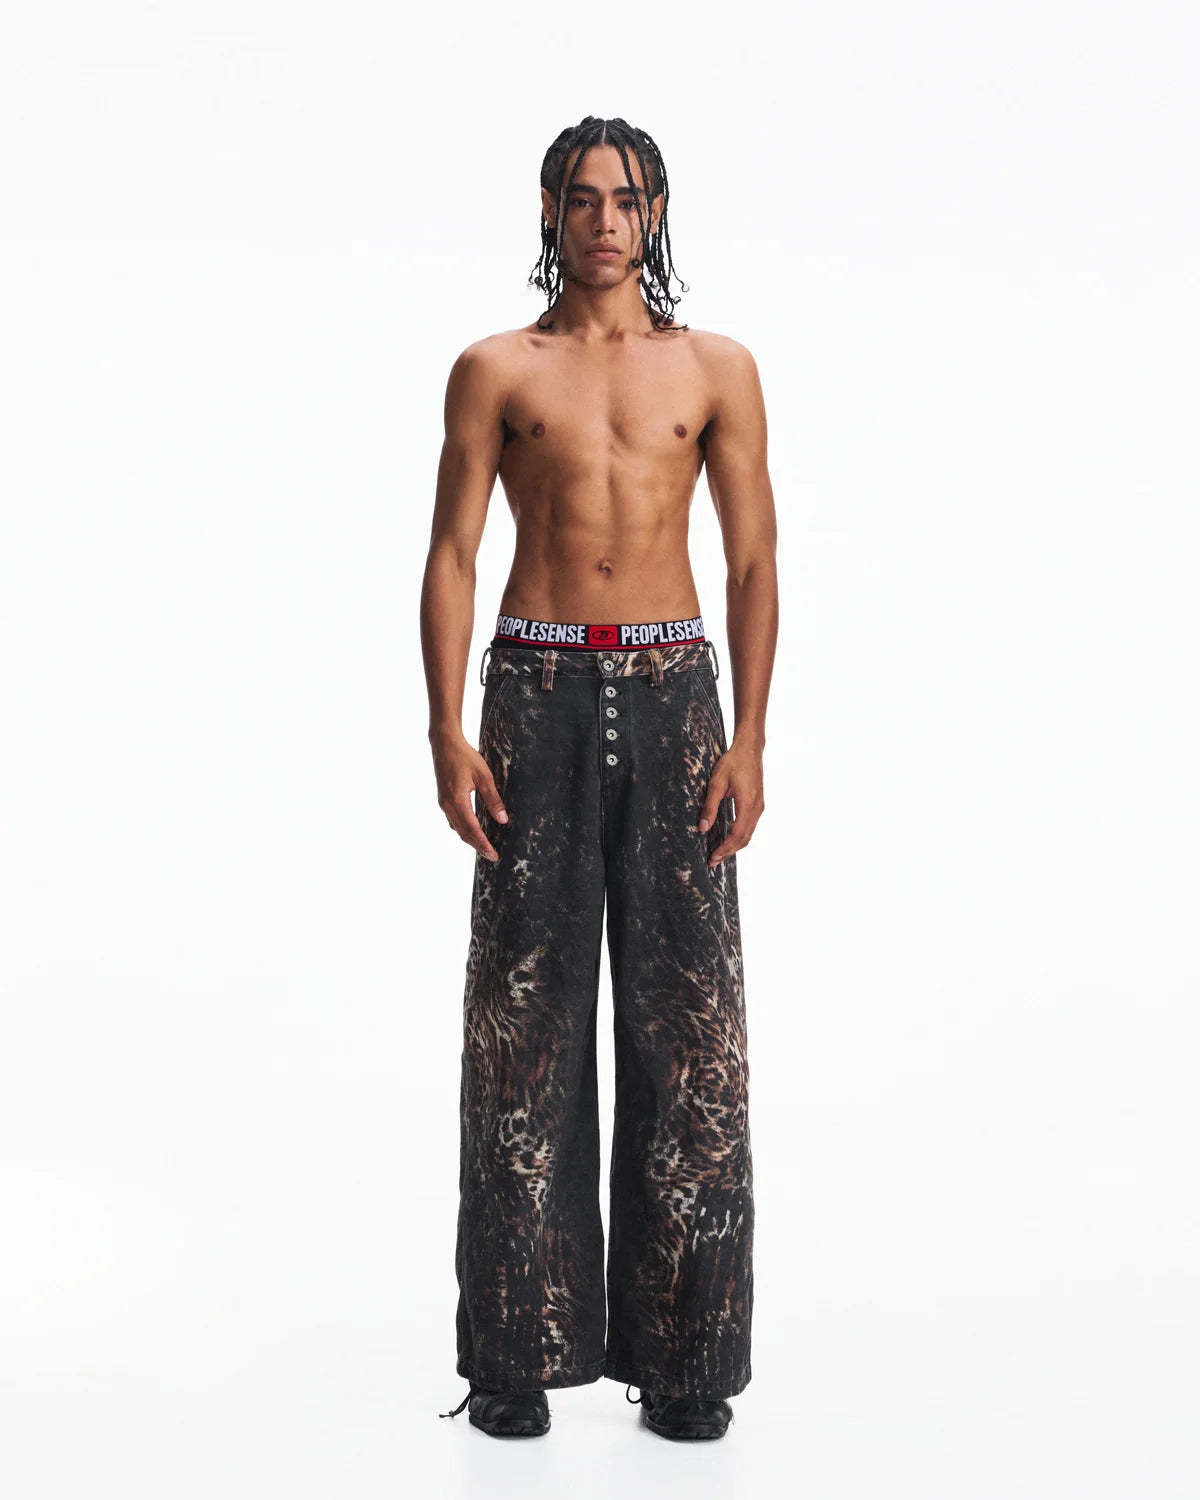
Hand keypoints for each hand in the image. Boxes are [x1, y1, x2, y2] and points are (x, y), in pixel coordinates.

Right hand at [432, 730, 508, 861]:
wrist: (444, 744)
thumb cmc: (465, 757)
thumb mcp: (484, 777)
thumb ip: (493, 799)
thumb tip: (502, 820)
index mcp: (457, 800)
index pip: (472, 829)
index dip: (483, 844)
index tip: (493, 854)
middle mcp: (447, 805)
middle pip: (463, 833)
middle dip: (478, 846)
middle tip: (492, 856)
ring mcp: (443, 803)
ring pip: (457, 828)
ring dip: (470, 839)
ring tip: (484, 846)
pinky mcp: (443, 799)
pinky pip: (453, 820)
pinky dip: (463, 829)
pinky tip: (472, 830)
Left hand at [697, 736, 763, 867]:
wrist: (750, 749)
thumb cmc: (733, 763)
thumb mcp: (716, 783)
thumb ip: (709, 806)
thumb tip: (702, 828)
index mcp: (747, 804)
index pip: (737, 834)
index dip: (725, 848)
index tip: (713, 857)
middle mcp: (756, 809)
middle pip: (744, 838)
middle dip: (729, 851)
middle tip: (713, 861)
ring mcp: (759, 807)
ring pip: (749, 834)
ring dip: (734, 846)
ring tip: (719, 853)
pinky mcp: (758, 805)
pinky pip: (750, 826)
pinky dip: (739, 837)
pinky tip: (728, 839)